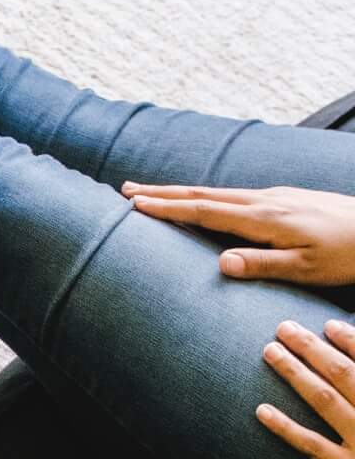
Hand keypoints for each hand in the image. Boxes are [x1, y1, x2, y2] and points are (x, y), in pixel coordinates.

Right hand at [122, 181, 354, 285]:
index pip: (205, 211)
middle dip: (162, 192)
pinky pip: (234, 195)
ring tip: (154, 194)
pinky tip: (203, 201)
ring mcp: (276, 197)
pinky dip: (206, 196)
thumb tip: (221, 264)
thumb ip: (263, 265)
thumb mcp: (306, 268)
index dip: (168, 209)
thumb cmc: (348, 254)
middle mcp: (266, 201)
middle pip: (204, 194)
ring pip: (217, 192)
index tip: (134, 205)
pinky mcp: (285, 198)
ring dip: (181, 193)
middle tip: (125, 190)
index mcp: (265, 218)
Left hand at [257, 317, 354, 458]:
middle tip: (283, 328)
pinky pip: (311, 445)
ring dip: (295, 373)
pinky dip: (285, 427)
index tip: (327, 324)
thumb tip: (353, 363)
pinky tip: (261, 411)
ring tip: (270, 352)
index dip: (352, 340)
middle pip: (343, 374)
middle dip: (312, 348)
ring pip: (324, 401)